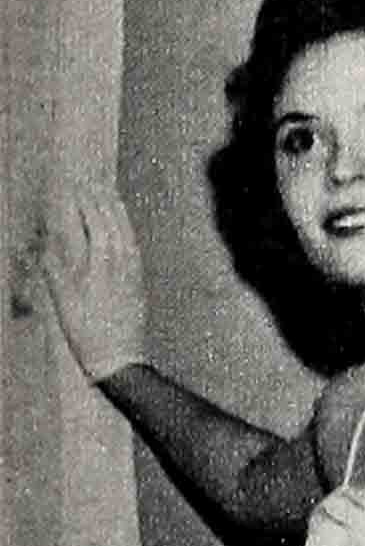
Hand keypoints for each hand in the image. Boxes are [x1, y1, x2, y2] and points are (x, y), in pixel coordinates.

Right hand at [38, 189, 146, 382]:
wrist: (120, 364)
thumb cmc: (89, 336)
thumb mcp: (64, 303)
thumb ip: (55, 270)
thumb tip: (44, 246)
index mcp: (102, 264)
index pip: (94, 221)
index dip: (83, 202)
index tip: (73, 186)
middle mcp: (122, 264)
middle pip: (113, 222)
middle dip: (100, 199)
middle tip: (89, 181)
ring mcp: (133, 274)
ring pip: (127, 232)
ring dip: (116, 211)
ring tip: (108, 193)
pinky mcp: (139, 285)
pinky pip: (134, 247)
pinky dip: (126, 231)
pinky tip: (122, 229)